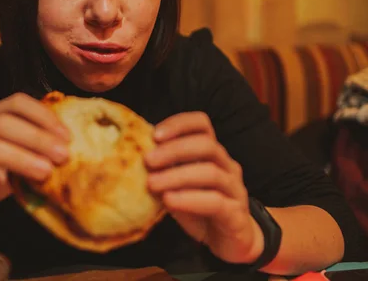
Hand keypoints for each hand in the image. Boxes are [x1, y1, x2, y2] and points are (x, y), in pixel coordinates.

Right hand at [0, 93, 70, 230]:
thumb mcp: (19, 168)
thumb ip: (37, 157)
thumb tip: (73, 154)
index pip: (18, 103)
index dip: (43, 115)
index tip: (68, 136)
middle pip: (5, 119)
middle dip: (38, 136)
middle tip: (64, 154)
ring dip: (20, 154)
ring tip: (46, 170)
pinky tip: (8, 181)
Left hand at [145, 112, 263, 264]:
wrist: (228, 242)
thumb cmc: (198, 209)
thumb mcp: (177, 186)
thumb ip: (162, 171)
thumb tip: (131, 160)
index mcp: (212, 153)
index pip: (201, 124)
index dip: (179, 124)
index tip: (154, 135)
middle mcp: (227, 166)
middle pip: (206, 145)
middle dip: (174, 150)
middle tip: (148, 161)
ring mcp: (235, 189)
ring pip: (211, 173)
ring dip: (177, 175)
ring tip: (152, 183)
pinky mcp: (236, 214)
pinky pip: (216, 202)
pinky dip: (189, 199)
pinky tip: (169, 200)